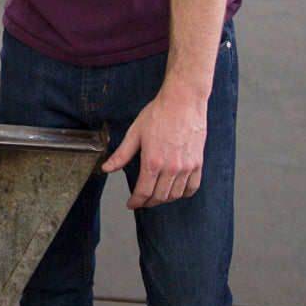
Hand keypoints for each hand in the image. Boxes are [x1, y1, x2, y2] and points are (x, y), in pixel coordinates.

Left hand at [101, 87, 206, 208]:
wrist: (183, 102)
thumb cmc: (158, 114)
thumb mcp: (134, 133)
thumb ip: (122, 154)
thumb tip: (107, 168)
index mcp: (153, 161)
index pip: (143, 192)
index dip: (136, 201)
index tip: (131, 204)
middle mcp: (171, 168)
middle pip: (159, 197)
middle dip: (148, 202)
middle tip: (141, 201)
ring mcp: (186, 167)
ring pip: (175, 195)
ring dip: (164, 199)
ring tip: (155, 196)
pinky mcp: (198, 163)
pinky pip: (192, 187)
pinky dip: (183, 193)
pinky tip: (176, 191)